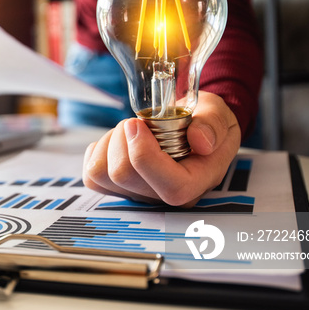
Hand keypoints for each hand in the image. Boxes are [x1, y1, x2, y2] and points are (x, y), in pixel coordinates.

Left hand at [82, 91, 240, 206]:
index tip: (137, 124)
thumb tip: (199, 140)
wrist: (191, 127)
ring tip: (130, 131)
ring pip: (102, 175)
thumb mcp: (216, 114)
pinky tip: (117, 142)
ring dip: (109, 143)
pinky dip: (98, 151)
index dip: (145, 155)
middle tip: (137, 122)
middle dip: (122, 138)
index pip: (170, 187)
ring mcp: (139, 195)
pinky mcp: (118, 190)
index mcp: (197, 182)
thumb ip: (212, 123)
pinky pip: (91, 175)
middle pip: (124, 176)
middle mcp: (165, 196)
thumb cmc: (203, 122)